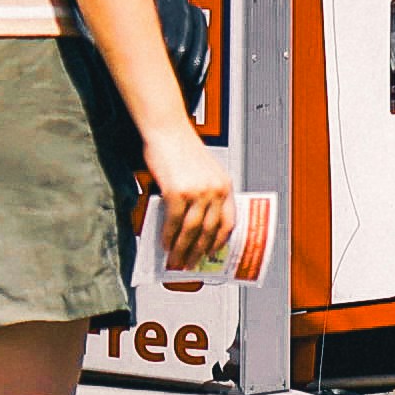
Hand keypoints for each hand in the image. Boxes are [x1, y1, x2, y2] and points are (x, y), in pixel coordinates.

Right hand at [141, 132, 257, 263]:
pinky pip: (174, 222)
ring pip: (191, 231)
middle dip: (198, 252)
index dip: (219, 242)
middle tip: (190, 265)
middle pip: (209, 231)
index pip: (229, 222)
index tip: (212, 254)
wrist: (167, 129)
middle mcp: (215, 190)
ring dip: (182, 250)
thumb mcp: (203, 172)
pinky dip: (169, 236)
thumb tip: (192, 228)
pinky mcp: (177, 192)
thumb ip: (203, 196)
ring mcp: (197, 191)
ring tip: (175, 261)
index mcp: (225, 185)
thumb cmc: (181, 148)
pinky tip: (165, 243)